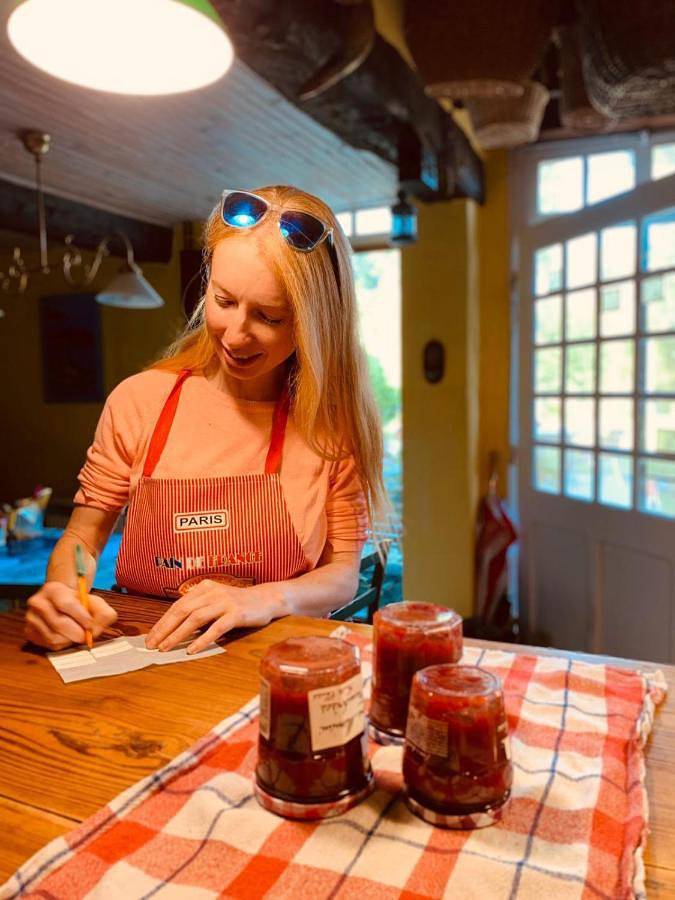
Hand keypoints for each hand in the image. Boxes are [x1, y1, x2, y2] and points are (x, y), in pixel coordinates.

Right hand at [25, 581, 117, 650]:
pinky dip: (63, 644)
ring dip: (70, 640)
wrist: (61, 603)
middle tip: (87, 636)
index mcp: (53, 589)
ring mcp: (31, 618)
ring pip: (54, 637)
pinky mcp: (29, 632)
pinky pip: (49, 645)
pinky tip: (67, 636)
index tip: (92, 626)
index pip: (66, 604)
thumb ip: (104, 613)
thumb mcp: (95, 602)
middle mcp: (38, 602)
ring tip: (77, 633)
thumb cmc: (80, 603)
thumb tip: (96, 630)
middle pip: (59, 623)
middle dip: (77, 632)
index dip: (81, 617)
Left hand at [145, 580, 285, 654]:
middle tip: (152, 644)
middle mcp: (212, 592)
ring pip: (195, 618)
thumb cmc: (238, 604)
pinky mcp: (236, 613)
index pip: (177, 606)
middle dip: (165, 629)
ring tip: (167, 648)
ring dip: (178, 634)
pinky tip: (192, 649)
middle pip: (182, 611)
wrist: (266, 599)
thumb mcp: (215, 601)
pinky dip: (202, 639)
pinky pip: (216, 627)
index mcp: (204, 587)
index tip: (151, 637)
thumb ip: (198, 609)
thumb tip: (174, 628)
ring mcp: (225, 602)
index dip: (162, 622)